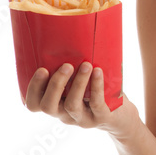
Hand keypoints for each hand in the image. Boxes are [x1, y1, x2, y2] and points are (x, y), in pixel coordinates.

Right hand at [24, 62, 138, 139]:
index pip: (34, 104)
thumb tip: (65, 35)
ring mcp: (82, 119)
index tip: (42, 69)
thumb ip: (69, 71)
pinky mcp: (101, 118)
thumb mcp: (79, 84)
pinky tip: (98, 72)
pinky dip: (96, 86)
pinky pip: (96, 103)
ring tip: (87, 65)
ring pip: (72, 105)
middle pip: (48, 106)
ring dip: (78, 83)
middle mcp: (65, 115)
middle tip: (67, 65)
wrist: (122, 116)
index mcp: (55, 106)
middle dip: (55, 84)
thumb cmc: (96, 92)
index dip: (33, 89)